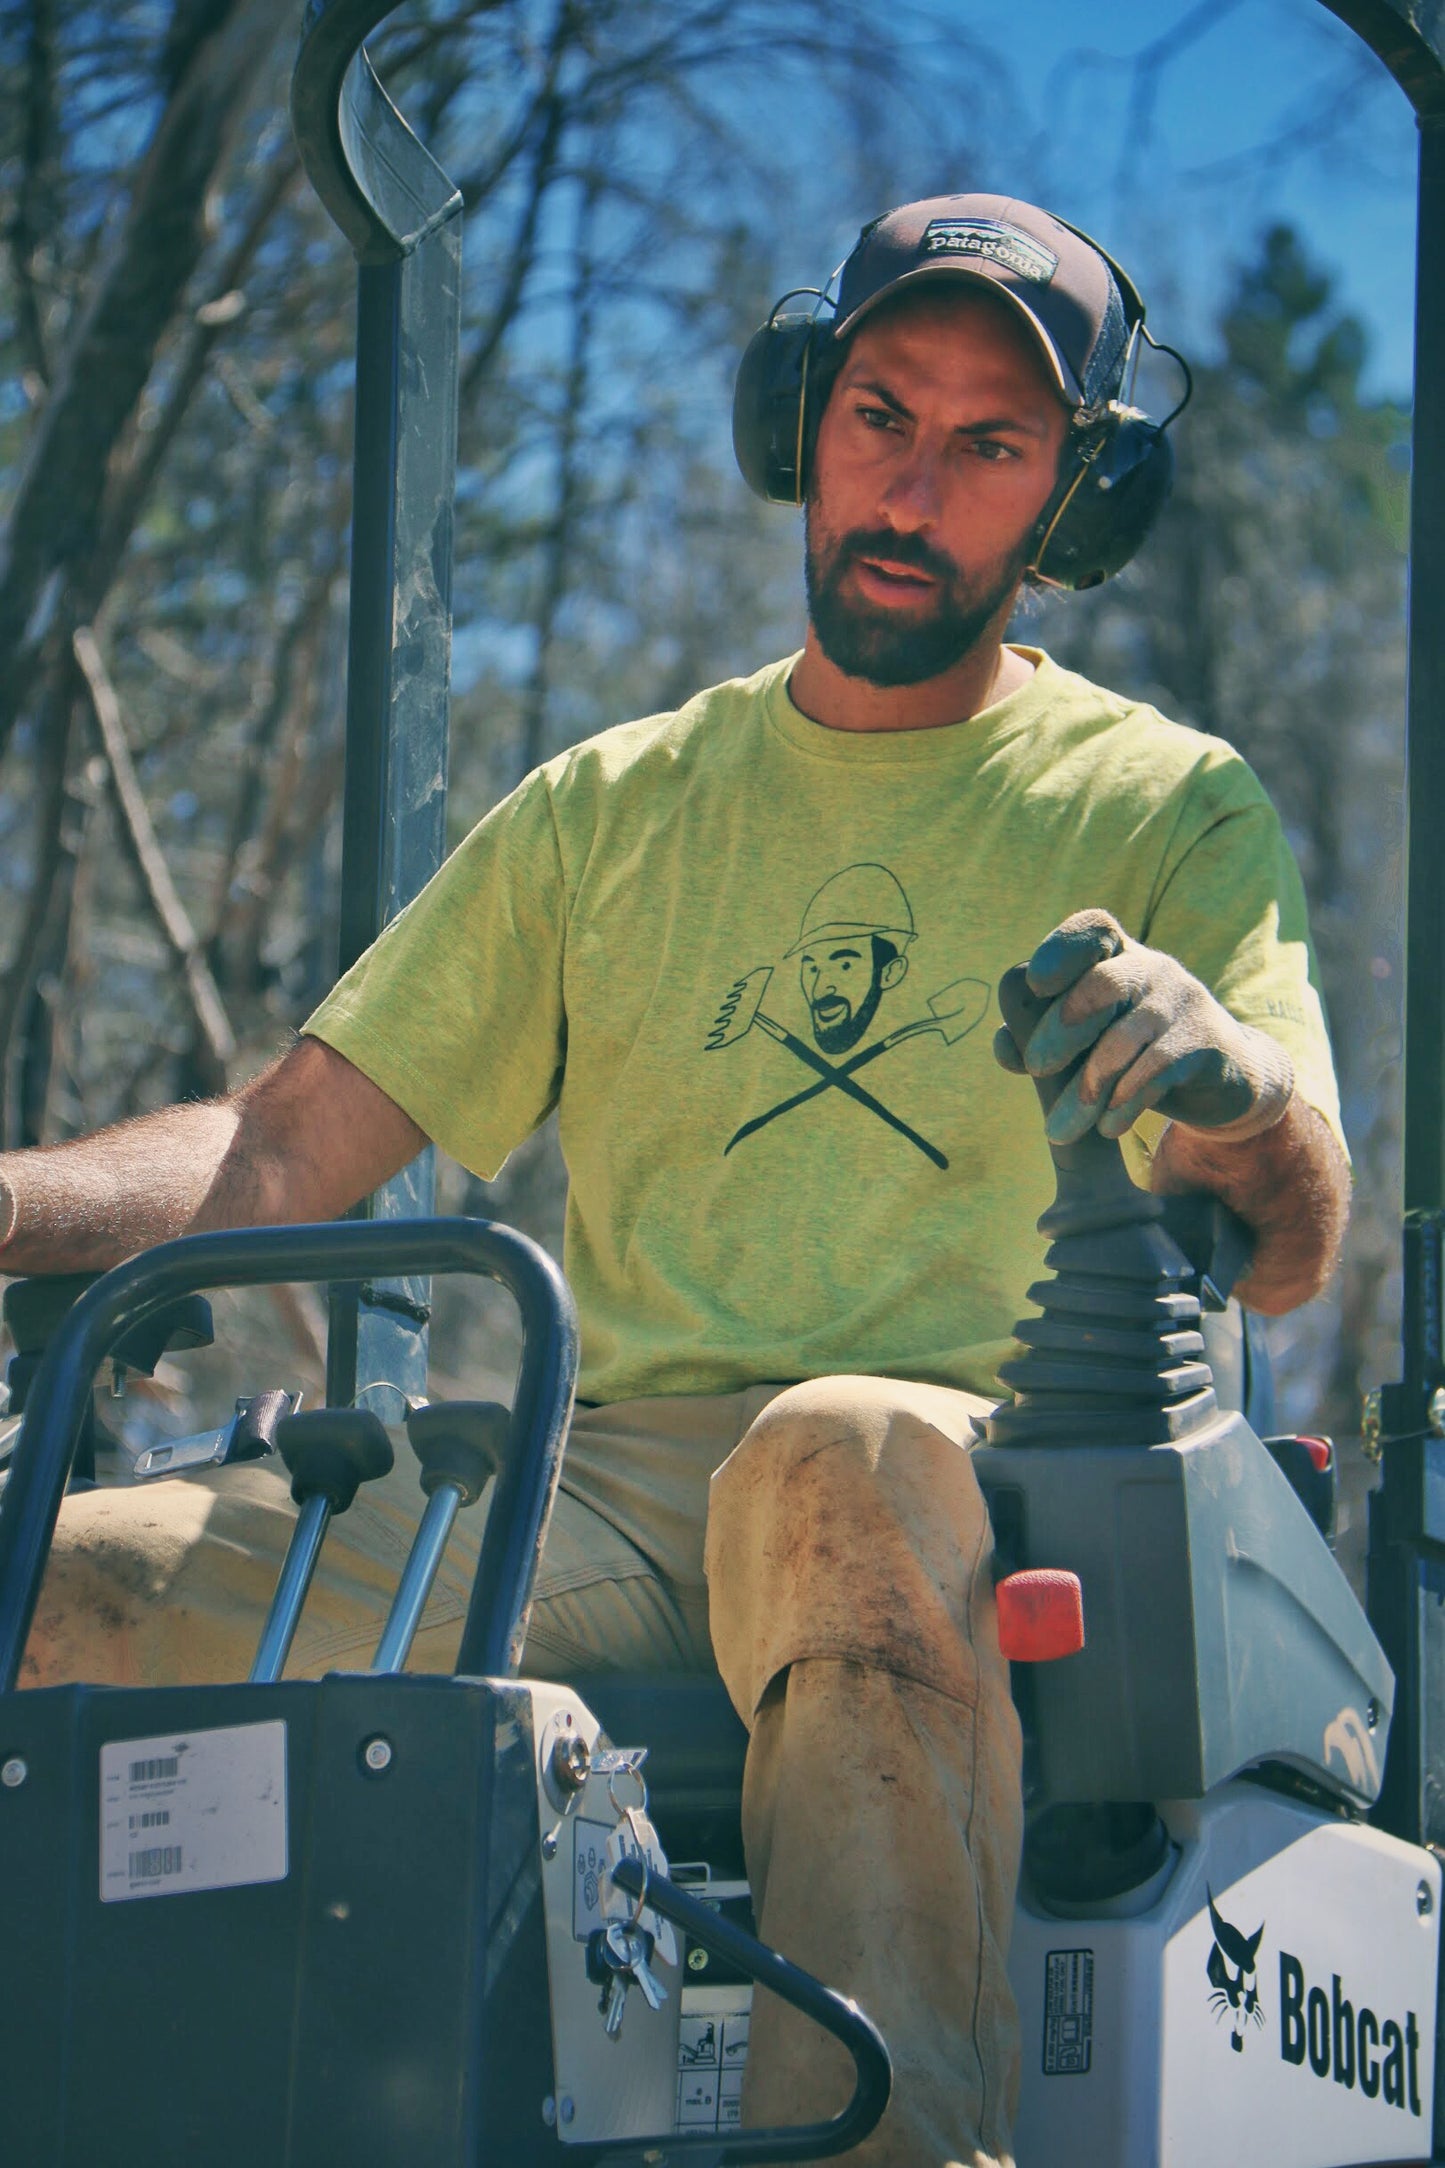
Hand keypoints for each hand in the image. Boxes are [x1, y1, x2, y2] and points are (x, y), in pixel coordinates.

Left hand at [993, 909, 1294, 1147]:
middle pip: (1104, 984)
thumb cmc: (1134, 1049)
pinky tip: (1107, 1128)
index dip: (1061, 949)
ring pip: (1127, 1037)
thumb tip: (1001, 1044)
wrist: (1221, 1075)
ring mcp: (1181, 1003)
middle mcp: (1151, 969)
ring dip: (1088, 1084)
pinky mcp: (1204, 1042)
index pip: (1092, 929)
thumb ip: (1040, 1037)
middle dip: (1063, 1026)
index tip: (1035, 982)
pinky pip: (1158, 1069)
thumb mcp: (1088, 1039)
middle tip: (1036, 1068)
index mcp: (1117, 955)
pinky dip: (1126, 1101)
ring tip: (1059, 1128)